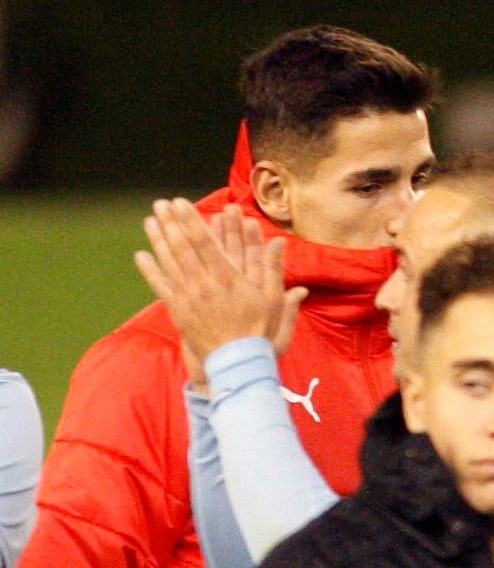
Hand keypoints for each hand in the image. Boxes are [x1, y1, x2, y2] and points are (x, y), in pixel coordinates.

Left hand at [136, 199, 305, 386]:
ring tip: (150, 220)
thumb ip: (272, 269)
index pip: (204, 242)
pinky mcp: (179, 312)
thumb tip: (278, 242)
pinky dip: (150, 271)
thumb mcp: (273, 300)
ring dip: (158, 239)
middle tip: (161, 204)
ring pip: (169, 262)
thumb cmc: (259, 332)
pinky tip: (141, 255)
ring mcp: (189, 298)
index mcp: (227, 278)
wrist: (238, 364)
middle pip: (183, 247)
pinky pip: (161, 287)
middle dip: (171, 223)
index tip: (180, 203)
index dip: (190, 220)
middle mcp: (204, 284)